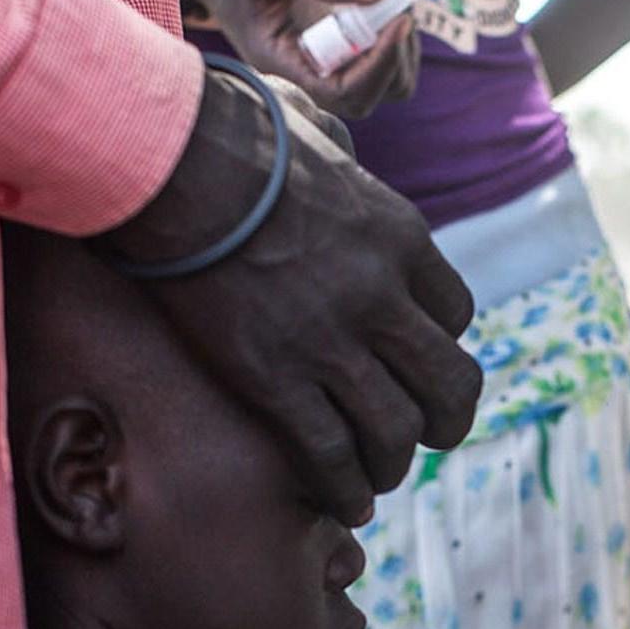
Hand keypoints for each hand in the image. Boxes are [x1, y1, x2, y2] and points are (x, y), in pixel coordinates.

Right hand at [104, 67, 479, 523]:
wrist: (172, 165)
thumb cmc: (230, 133)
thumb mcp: (311, 126)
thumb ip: (334, 144)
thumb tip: (327, 135)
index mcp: (401, 239)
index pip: (456, 314)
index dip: (441, 345)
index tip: (419, 360)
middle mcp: (381, 298)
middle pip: (450, 383)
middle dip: (447, 421)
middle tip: (429, 437)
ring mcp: (331, 342)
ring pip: (397, 430)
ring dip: (394, 463)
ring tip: (379, 477)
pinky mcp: (275, 378)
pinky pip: (331, 453)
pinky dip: (345, 487)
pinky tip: (344, 502)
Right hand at [172, 0, 419, 118]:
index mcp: (279, 64)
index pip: (342, 93)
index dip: (379, 66)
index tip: (398, 20)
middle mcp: (303, 73)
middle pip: (370, 96)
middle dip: (396, 55)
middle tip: (400, 6)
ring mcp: (321, 63)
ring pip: (382, 83)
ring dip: (401, 45)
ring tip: (393, 0)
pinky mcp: (335, 48)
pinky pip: (378, 57)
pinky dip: (392, 31)